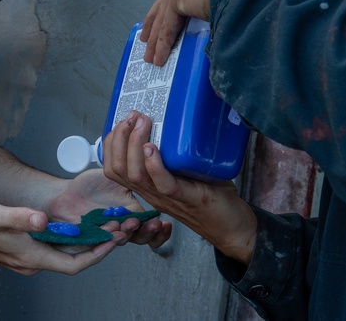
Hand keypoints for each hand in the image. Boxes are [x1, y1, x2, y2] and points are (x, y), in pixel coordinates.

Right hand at [0, 194, 124, 275]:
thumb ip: (20, 217)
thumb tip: (42, 220)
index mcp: (30, 257)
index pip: (72, 265)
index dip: (97, 255)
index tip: (113, 241)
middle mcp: (32, 260)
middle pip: (73, 259)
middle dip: (98, 245)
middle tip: (118, 228)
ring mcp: (28, 255)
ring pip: (65, 252)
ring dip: (86, 240)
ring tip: (105, 224)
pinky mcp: (25, 247)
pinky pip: (55, 246)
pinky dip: (70, 237)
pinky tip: (78, 222)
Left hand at [44, 168, 171, 249]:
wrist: (65, 194)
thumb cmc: (89, 186)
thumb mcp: (117, 178)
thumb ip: (134, 179)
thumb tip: (150, 172)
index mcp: (130, 212)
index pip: (149, 226)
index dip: (159, 230)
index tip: (166, 224)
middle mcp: (122, 226)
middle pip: (141, 237)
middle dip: (149, 232)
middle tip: (153, 224)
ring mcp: (107, 233)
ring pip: (124, 240)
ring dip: (130, 233)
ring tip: (130, 223)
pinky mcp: (92, 238)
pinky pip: (104, 242)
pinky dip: (110, 237)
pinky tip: (114, 230)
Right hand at [102, 111, 257, 263]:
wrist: (234, 228)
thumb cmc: (211, 197)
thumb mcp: (185, 170)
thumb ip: (175, 152)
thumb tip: (174, 118)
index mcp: (148, 186)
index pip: (114, 167)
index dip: (111, 142)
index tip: (124, 120)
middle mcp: (151, 193)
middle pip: (119, 169)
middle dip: (119, 138)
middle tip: (132, 117)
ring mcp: (167, 197)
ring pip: (135, 175)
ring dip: (134, 145)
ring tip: (143, 123)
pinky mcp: (186, 198)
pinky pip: (163, 184)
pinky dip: (154, 166)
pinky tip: (152, 149)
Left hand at [141, 0, 251, 64]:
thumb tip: (242, 14)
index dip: (179, 2)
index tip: (173, 14)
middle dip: (158, 18)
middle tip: (150, 35)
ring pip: (164, 12)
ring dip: (157, 35)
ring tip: (151, 54)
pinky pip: (167, 24)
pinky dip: (163, 42)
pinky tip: (159, 57)